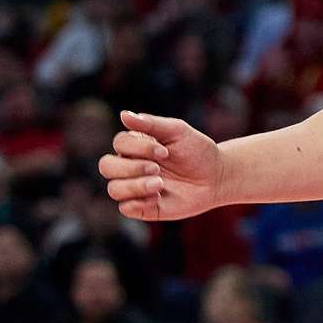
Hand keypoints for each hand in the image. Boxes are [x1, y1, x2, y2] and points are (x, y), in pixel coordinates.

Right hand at [99, 110, 223, 219]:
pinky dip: (138, 202)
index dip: (137, 147)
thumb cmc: (197, 151)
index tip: (165, 151)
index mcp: (135, 146)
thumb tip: (123, 114)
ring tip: (160, 184)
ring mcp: (135, 188)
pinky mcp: (144, 208)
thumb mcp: (177, 131)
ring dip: (135, 185)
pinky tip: (157, 198)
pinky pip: (125, 208)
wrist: (216, 177)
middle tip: (157, 168)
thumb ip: (150, 123)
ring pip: (113, 189)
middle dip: (131, 167)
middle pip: (106, 166)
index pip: (118, 143)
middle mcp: (130, 166)